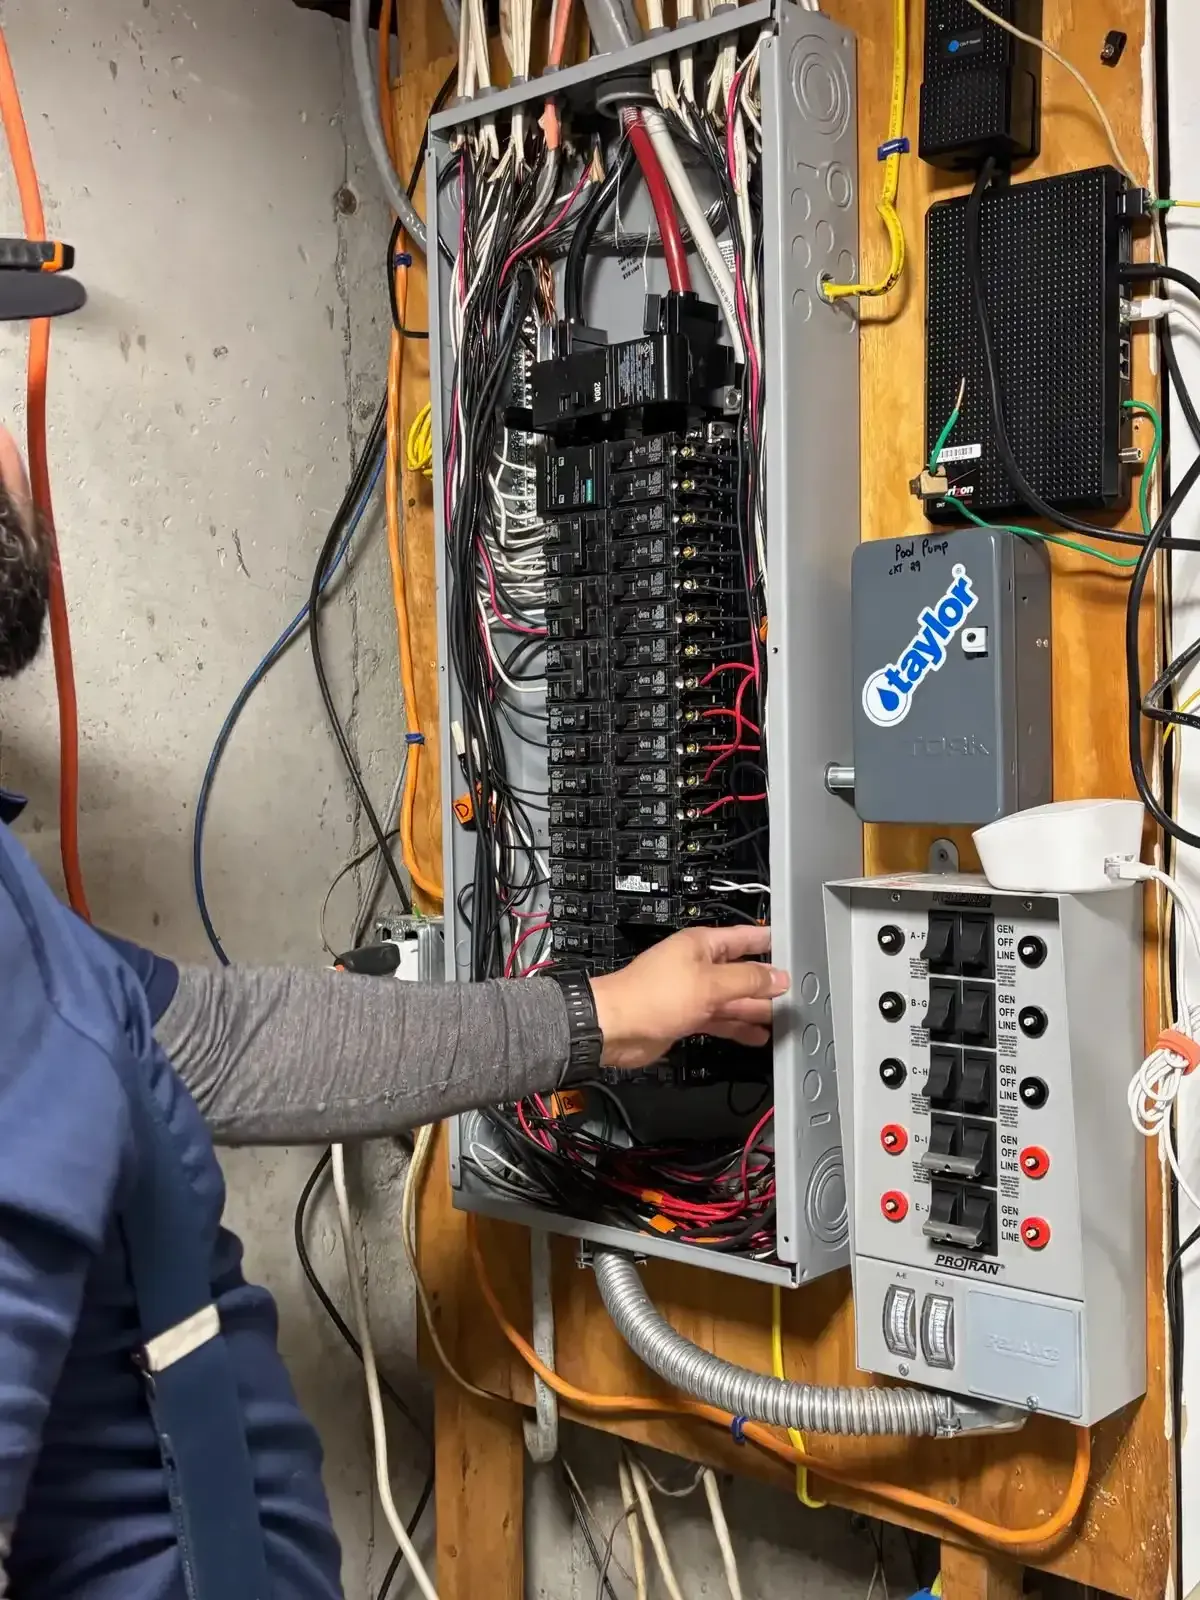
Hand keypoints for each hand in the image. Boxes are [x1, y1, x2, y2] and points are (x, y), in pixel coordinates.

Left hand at [590, 925, 787, 1069]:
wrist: (616, 1027)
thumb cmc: (652, 996)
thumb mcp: (710, 984)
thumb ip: (748, 979)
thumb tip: (778, 977)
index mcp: (702, 945)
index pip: (744, 937)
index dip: (769, 942)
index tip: (794, 948)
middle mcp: (699, 966)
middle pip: (741, 971)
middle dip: (766, 982)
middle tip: (795, 993)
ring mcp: (693, 992)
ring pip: (733, 998)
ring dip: (755, 1008)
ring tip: (783, 1018)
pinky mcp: (687, 1016)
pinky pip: (720, 1019)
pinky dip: (738, 1026)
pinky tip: (757, 1035)